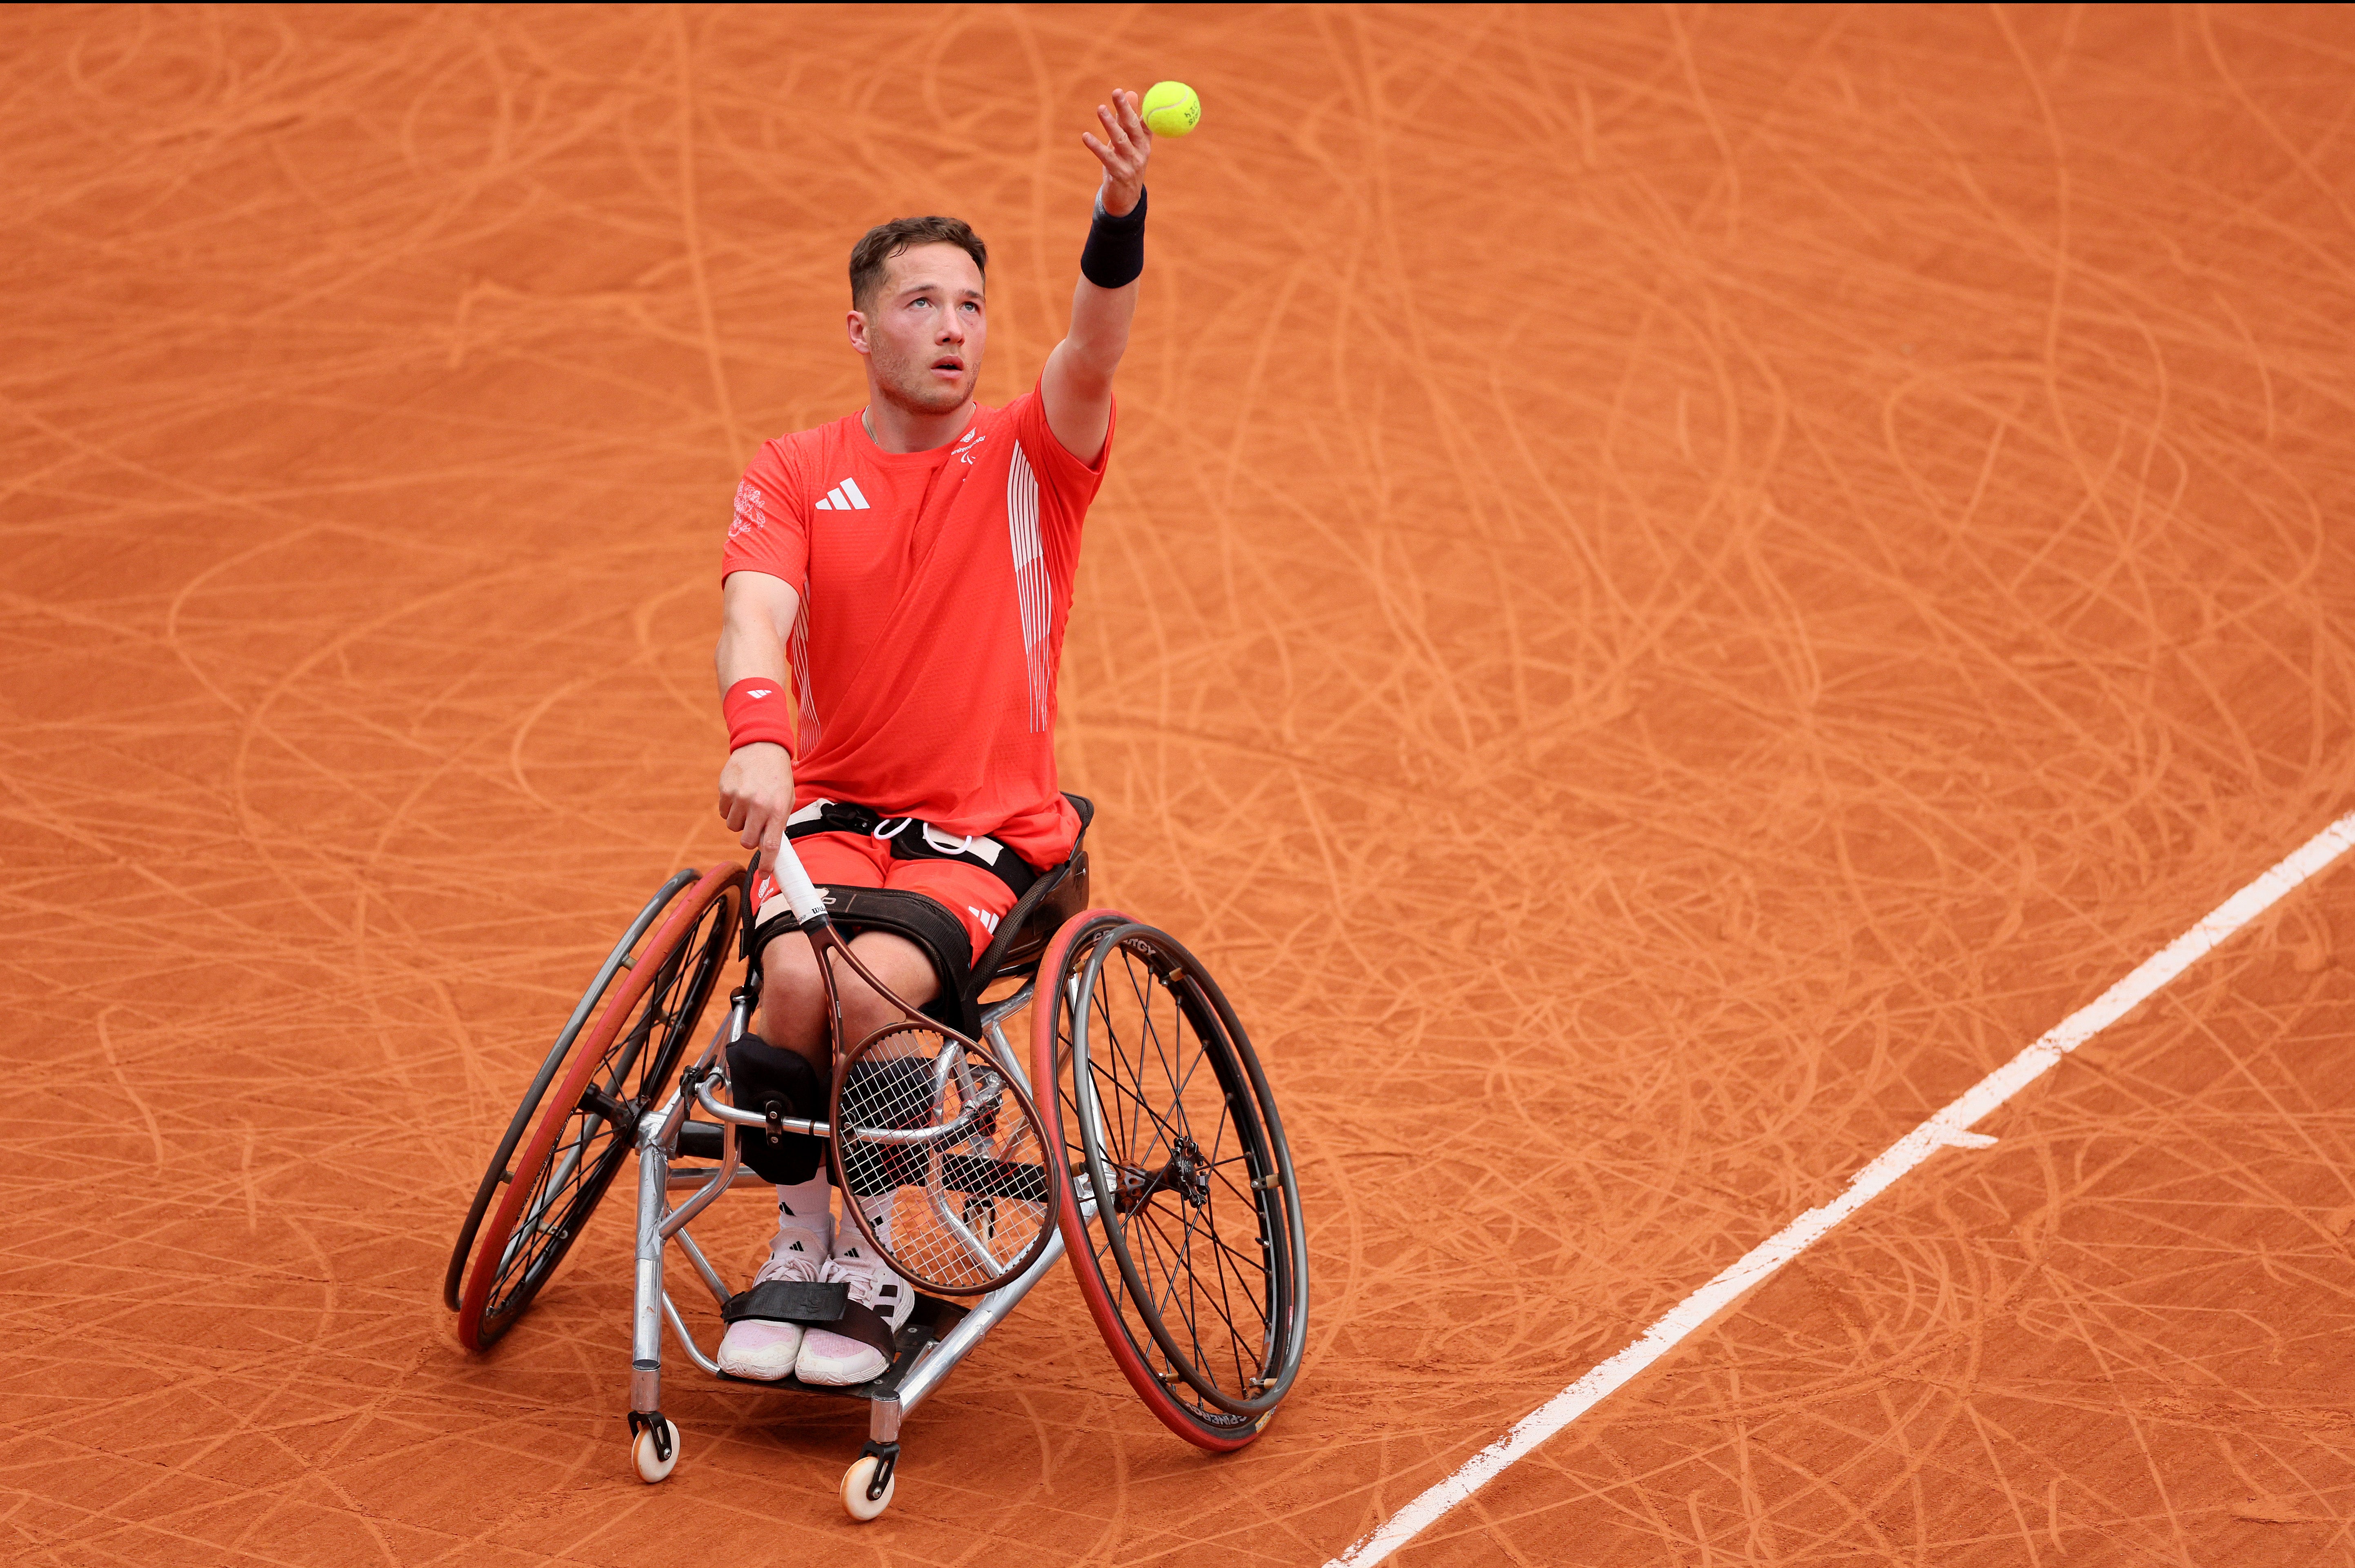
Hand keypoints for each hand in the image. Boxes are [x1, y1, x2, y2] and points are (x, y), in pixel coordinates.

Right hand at [718, 741, 794, 870]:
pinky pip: (724, 813)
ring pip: (733, 827)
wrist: (762, 747)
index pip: (771, 844)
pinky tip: (739, 795)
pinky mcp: (725, 791)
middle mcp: (758, 805)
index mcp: (777, 809)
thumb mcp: (786, 798)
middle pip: (747, 841)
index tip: (765, 875)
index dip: (767, 863)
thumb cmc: (777, 777)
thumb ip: (778, 822)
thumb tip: (770, 848)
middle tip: (755, 826)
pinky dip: (730, 809)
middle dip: (750, 838)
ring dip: (740, 821)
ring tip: (749, 803)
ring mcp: (740, 798)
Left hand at [1082, 88, 1150, 216]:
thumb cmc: (1125, 164)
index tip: (1123, 91)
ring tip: (1100, 109)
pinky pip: (1107, 158)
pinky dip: (1096, 146)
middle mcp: (1141, 151)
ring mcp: (1132, 164)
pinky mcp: (1120, 174)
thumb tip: (1130, 93)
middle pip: (1132, 127)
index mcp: (1144, 142)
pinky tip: (1085, 136)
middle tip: (1116, 92)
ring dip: (1110, 124)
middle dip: (1125, 108)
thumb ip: (1127, 119)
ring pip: (1120, 140)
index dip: (1134, 106)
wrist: (1126, 198)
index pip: (1142, 120)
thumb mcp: (1128, 142)